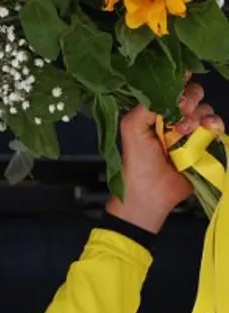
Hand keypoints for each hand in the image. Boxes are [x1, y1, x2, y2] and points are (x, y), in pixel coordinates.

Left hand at [105, 81, 223, 233]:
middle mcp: (172, 118)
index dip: (178, 85)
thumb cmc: (137, 163)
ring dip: (199, 116)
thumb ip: (147, 104)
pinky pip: (216, 124)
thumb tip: (176, 82)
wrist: (150, 194)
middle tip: (182, 114)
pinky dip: (215, 123)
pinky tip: (208, 129)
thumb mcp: (132, 128)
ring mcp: (190, 130)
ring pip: (205, 109)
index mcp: (153, 112)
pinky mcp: (204, 142)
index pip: (171, 87)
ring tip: (186, 131)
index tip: (177, 95)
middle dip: (190, 100)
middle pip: (192, 94)